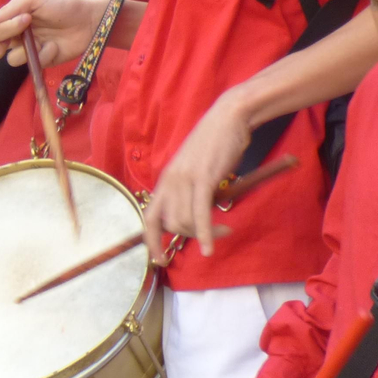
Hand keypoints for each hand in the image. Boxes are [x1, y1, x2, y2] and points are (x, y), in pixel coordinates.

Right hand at [0, 0, 103, 67]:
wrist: (88, 20)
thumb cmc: (61, 5)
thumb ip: (10, 8)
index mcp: (11, 21)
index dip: (5, 28)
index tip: (26, 18)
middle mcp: (16, 37)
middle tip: (6, 45)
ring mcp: (28, 51)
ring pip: (12, 60)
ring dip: (26, 50)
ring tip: (44, 40)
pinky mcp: (41, 62)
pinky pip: (33, 64)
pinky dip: (45, 54)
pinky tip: (55, 46)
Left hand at [145, 86, 254, 260]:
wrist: (229, 118)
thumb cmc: (216, 145)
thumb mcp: (195, 171)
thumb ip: (190, 193)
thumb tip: (194, 218)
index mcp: (166, 180)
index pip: (149, 217)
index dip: (150, 242)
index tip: (160, 259)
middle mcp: (169, 181)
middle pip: (169, 225)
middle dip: (188, 238)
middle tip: (210, 238)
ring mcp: (184, 179)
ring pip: (184, 222)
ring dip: (205, 235)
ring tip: (225, 231)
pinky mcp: (203, 178)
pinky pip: (199, 214)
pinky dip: (205, 235)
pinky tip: (211, 249)